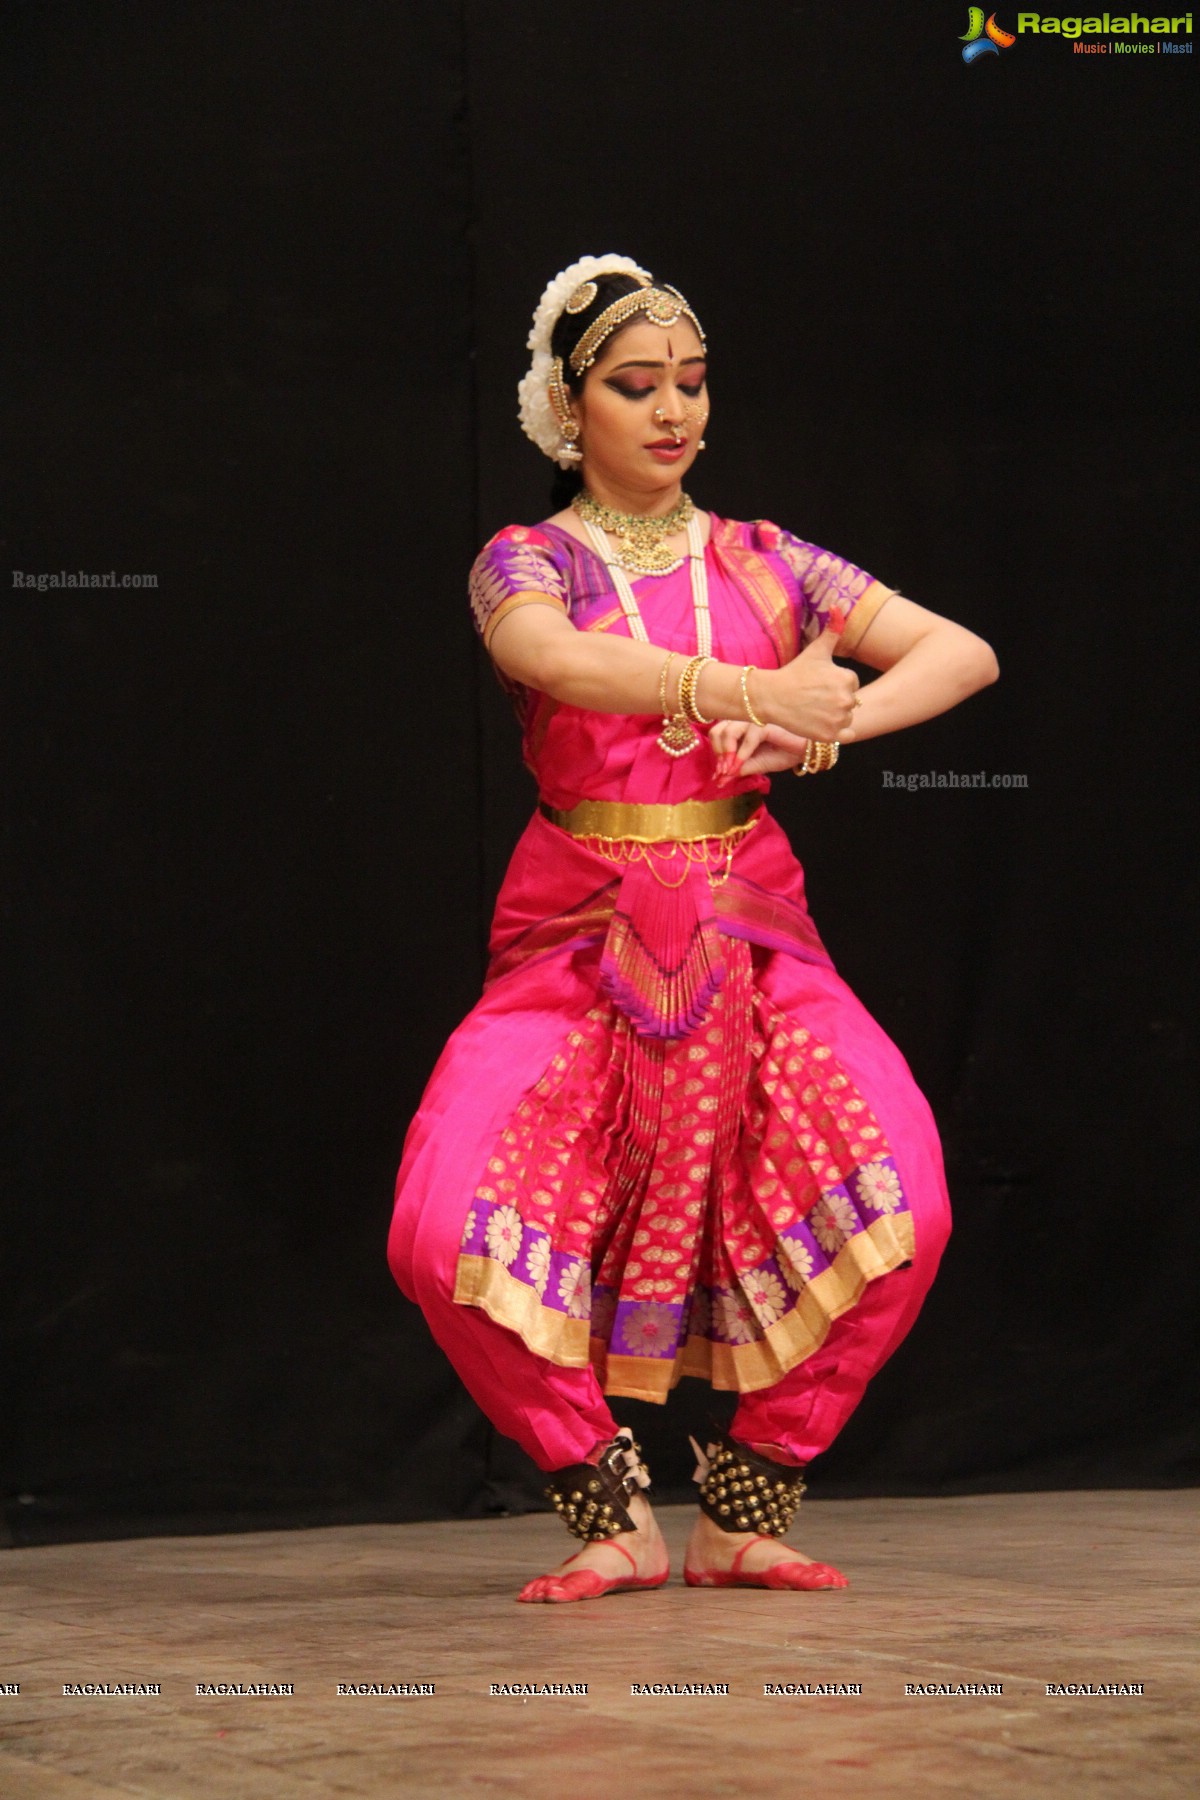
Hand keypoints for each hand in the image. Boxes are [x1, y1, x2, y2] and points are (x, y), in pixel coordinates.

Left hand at [710, 718, 809, 780]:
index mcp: (739, 725)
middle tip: (725, 771)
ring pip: (728, 732)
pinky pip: (747, 739)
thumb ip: (737, 769)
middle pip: (716, 731)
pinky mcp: (765, 723)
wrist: (805, 751)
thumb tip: (719, 781)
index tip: (720, 774)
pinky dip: (742, 755)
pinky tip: (741, 766)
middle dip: (718, 754)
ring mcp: (754, 718)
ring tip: (732, 769)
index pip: (716, 734)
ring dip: (727, 755)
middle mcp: (744, 718)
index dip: (715, 754)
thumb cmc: (782, 753)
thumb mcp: (755, 765)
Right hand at [760, 625, 860, 741]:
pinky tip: (820, 722)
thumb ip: (832, 629)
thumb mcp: (816, 650)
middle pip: (850, 702)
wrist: (771, 697)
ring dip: (836, 717)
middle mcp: (846, 700)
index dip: (835, 684)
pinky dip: (836, 732)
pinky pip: (845, 735)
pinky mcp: (829, 736)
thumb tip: (838, 606)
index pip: (851, 683)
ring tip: (815, 709)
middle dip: (836, 700)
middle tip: (814, 697)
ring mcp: (837, 720)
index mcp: (847, 678)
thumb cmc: (794, 672)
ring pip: (847, 719)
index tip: (818, 684)